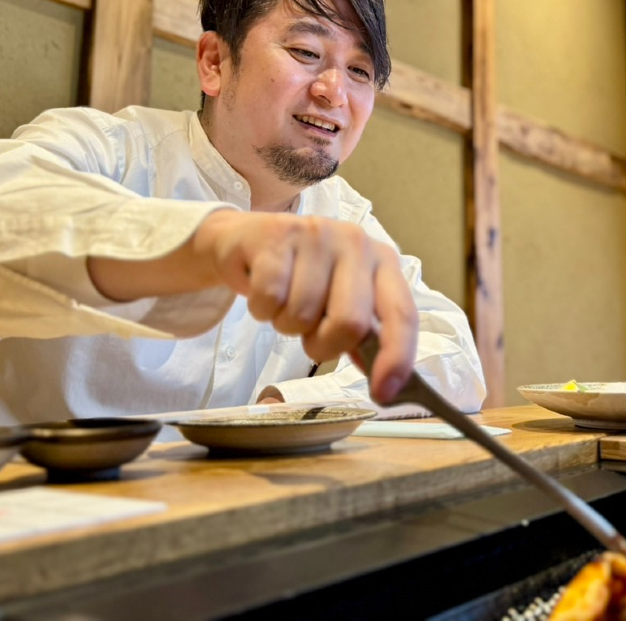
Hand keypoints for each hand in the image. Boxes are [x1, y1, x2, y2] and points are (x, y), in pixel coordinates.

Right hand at [88, 210, 416, 403]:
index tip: (388, 394)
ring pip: (304, 315)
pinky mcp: (267, 233)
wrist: (225, 243)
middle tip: (300, 331)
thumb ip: (360, 337)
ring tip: (275, 301)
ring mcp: (310, 231)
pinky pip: (268, 297)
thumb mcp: (326, 307)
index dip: (397, 357)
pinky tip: (253, 287)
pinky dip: (257, 306)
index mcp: (376, 258)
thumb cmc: (283, 280)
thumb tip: (394, 381)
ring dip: (283, 322)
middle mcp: (352, 238)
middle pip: (348, 322)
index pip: (400, 313)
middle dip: (319, 344)